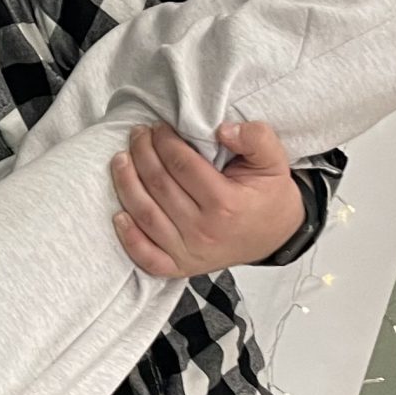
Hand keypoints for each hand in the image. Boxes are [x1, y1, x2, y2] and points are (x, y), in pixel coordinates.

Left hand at [110, 120, 303, 277]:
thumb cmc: (269, 196)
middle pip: (159, 186)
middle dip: (142, 154)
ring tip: (121, 160)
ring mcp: (190, 253)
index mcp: (226, 203)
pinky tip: (118, 214)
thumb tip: (222, 130)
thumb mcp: (274, 161)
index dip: (164, 141)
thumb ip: (256, 138)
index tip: (158, 127)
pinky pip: (146, 256)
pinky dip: (128, 238)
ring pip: (145, 215)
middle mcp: (204, 231)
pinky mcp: (181, 267)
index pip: (181, 165)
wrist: (276, 236)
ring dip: (126, 184)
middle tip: (138, 135)